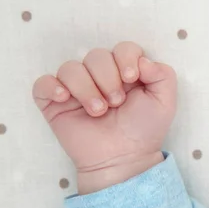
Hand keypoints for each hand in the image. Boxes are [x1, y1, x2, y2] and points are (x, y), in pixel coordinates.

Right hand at [32, 41, 176, 193]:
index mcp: (125, 72)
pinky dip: (52, 87)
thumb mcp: (165, 102)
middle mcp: (100, 76)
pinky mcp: (55, 104)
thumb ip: (163, 75)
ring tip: (98, 112)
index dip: (125, 58)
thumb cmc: (144, 131)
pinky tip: (64, 99)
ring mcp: (76, 89)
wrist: (123, 158)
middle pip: (96, 55)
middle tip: (115, 103)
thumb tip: (143, 60)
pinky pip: (43, 84)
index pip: (123, 48)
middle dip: (107, 78)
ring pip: (71, 68)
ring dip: (86, 88)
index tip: (130, 79)